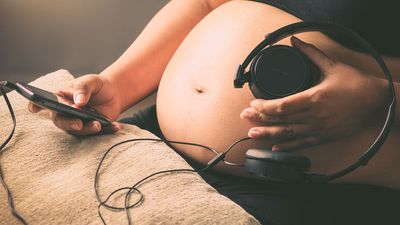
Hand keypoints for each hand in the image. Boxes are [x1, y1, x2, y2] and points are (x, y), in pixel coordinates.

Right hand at [28, 74, 121, 135]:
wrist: (113, 93)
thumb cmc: (96, 85)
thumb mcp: (91, 81)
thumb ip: (83, 88)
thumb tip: (78, 101)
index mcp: (61, 98)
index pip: (46, 102)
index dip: (36, 105)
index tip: (33, 108)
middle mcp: (66, 113)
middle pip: (61, 121)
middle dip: (69, 123)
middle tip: (79, 123)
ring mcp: (78, 122)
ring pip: (79, 130)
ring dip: (88, 129)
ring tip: (99, 124)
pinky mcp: (92, 128)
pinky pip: (97, 133)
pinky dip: (107, 130)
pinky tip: (116, 126)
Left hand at [240, 36, 388, 150]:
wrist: (378, 103)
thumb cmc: (356, 84)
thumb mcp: (332, 66)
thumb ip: (311, 54)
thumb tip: (295, 41)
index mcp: (314, 98)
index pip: (283, 106)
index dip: (265, 106)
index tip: (253, 103)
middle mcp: (315, 116)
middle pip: (281, 120)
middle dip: (260, 118)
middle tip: (244, 117)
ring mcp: (320, 129)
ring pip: (289, 134)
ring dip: (269, 134)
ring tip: (252, 134)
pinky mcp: (325, 137)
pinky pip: (303, 144)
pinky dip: (288, 147)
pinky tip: (275, 148)